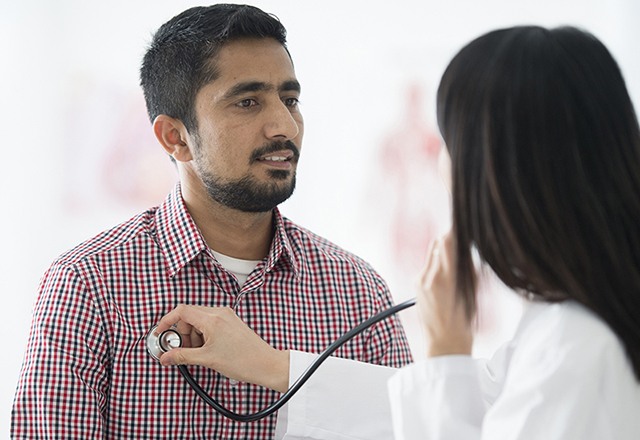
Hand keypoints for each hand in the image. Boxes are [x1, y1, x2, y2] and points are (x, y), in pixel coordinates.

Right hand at [154, 305, 289, 392]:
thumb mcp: (207, 359)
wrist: (265, 364)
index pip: (181, 311)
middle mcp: (220, 313)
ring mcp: (227, 316)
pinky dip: (203, 335)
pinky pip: (210, 323)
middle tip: (181, 350)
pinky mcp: (231, 322)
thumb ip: (182, 356)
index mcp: (213, 319)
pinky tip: (206, 349)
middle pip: (189, 315)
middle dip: (182, 333)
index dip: (167, 321)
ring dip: (193, 335)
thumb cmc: (243, 361)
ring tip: (197, 353)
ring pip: (199, 319)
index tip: (161, 333)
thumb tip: (166, 357)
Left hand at [417, 231, 473, 356]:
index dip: (454, 232)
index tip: (461, 224)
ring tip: (455, 258)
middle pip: (438, 244)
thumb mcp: (470, 291)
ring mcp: (420, 280)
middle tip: (460, 236)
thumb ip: (465, 269)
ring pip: (433, 253)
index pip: (447, 244)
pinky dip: (438, 264)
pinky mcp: (416, 283)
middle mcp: (429, 277)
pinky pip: (428, 266)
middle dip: (449, 239)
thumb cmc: (462, 320)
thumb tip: (464, 250)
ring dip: (443, 252)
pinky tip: (447, 274)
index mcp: (446, 279)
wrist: (444, 341)